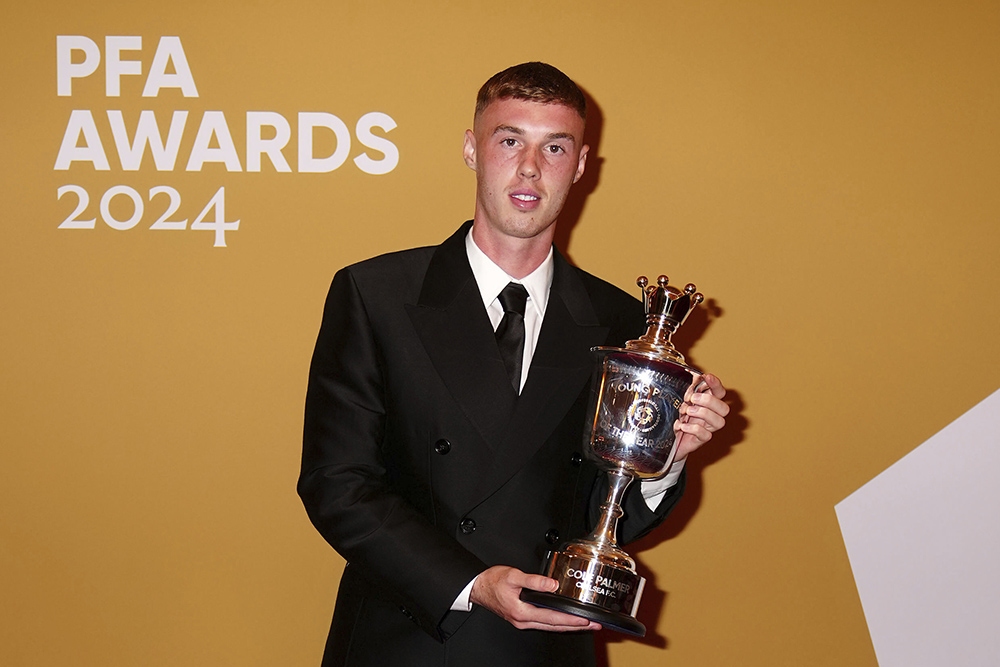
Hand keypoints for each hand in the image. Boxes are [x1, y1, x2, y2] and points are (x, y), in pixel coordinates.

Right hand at [470, 566, 601, 631]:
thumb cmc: (492, 582)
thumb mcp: (513, 576)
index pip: (552, 618)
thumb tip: (552, 585)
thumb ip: (534, 581)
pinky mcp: (523, 618)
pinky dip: (557, 622)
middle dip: (576, 626)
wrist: (478, 587)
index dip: (571, 619)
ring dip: (568, 625)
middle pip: (555, 626)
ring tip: (585, 624)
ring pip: (550, 627)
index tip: (585, 620)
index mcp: (522, 612)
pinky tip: (564, 619)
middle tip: (593, 626)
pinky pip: (544, 623)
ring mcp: (523, 621)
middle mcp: (523, 620)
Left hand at [673, 373, 728, 461]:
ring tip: (686, 412)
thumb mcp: (682, 401)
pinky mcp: (701, 440)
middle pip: (724, 408)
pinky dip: (693, 428)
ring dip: (702, 413)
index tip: (707, 377)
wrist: (669, 440)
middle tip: (692, 399)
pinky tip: (681, 425)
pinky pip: (706, 435)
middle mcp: (711, 416)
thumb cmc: (679, 418)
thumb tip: (694, 373)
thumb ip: (690, 389)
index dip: (716, 384)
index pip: (720, 393)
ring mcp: (708, 428)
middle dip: (709, 401)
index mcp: (708, 404)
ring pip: (720, 422)